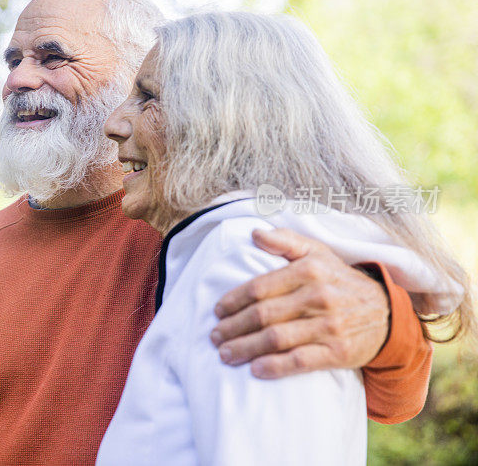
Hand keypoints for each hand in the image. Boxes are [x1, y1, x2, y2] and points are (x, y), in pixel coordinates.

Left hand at [210, 228, 389, 378]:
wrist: (388, 313)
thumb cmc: (340, 281)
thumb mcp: (318, 253)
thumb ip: (286, 241)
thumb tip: (255, 233)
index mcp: (309, 269)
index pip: (260, 287)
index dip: (233, 300)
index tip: (216, 311)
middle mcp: (318, 296)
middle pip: (263, 315)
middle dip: (233, 327)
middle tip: (214, 337)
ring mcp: (329, 326)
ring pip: (276, 339)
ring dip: (245, 348)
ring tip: (224, 355)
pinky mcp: (338, 352)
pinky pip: (300, 361)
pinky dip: (275, 367)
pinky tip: (255, 370)